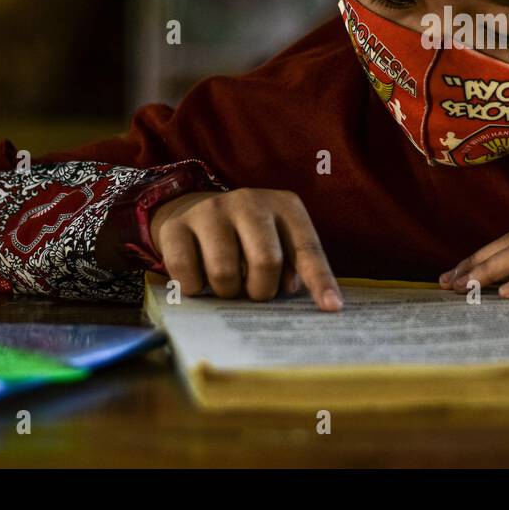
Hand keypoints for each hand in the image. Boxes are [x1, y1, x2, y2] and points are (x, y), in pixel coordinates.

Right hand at [150, 188, 342, 310]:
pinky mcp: (176, 226)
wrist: (193, 210)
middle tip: (254, 293)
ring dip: (227, 291)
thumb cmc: (248, 238)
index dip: (320, 281)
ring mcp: (211, 210)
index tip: (332, 308)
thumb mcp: (280, 242)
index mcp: (285, 206)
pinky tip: (199, 280)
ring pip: (224, 271)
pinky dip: (195, 289)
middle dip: (261, 290)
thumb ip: (295, 267)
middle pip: (265, 261)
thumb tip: (302, 297)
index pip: (308, 249)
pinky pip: (186, 273)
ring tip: (229, 285)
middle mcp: (250, 201)